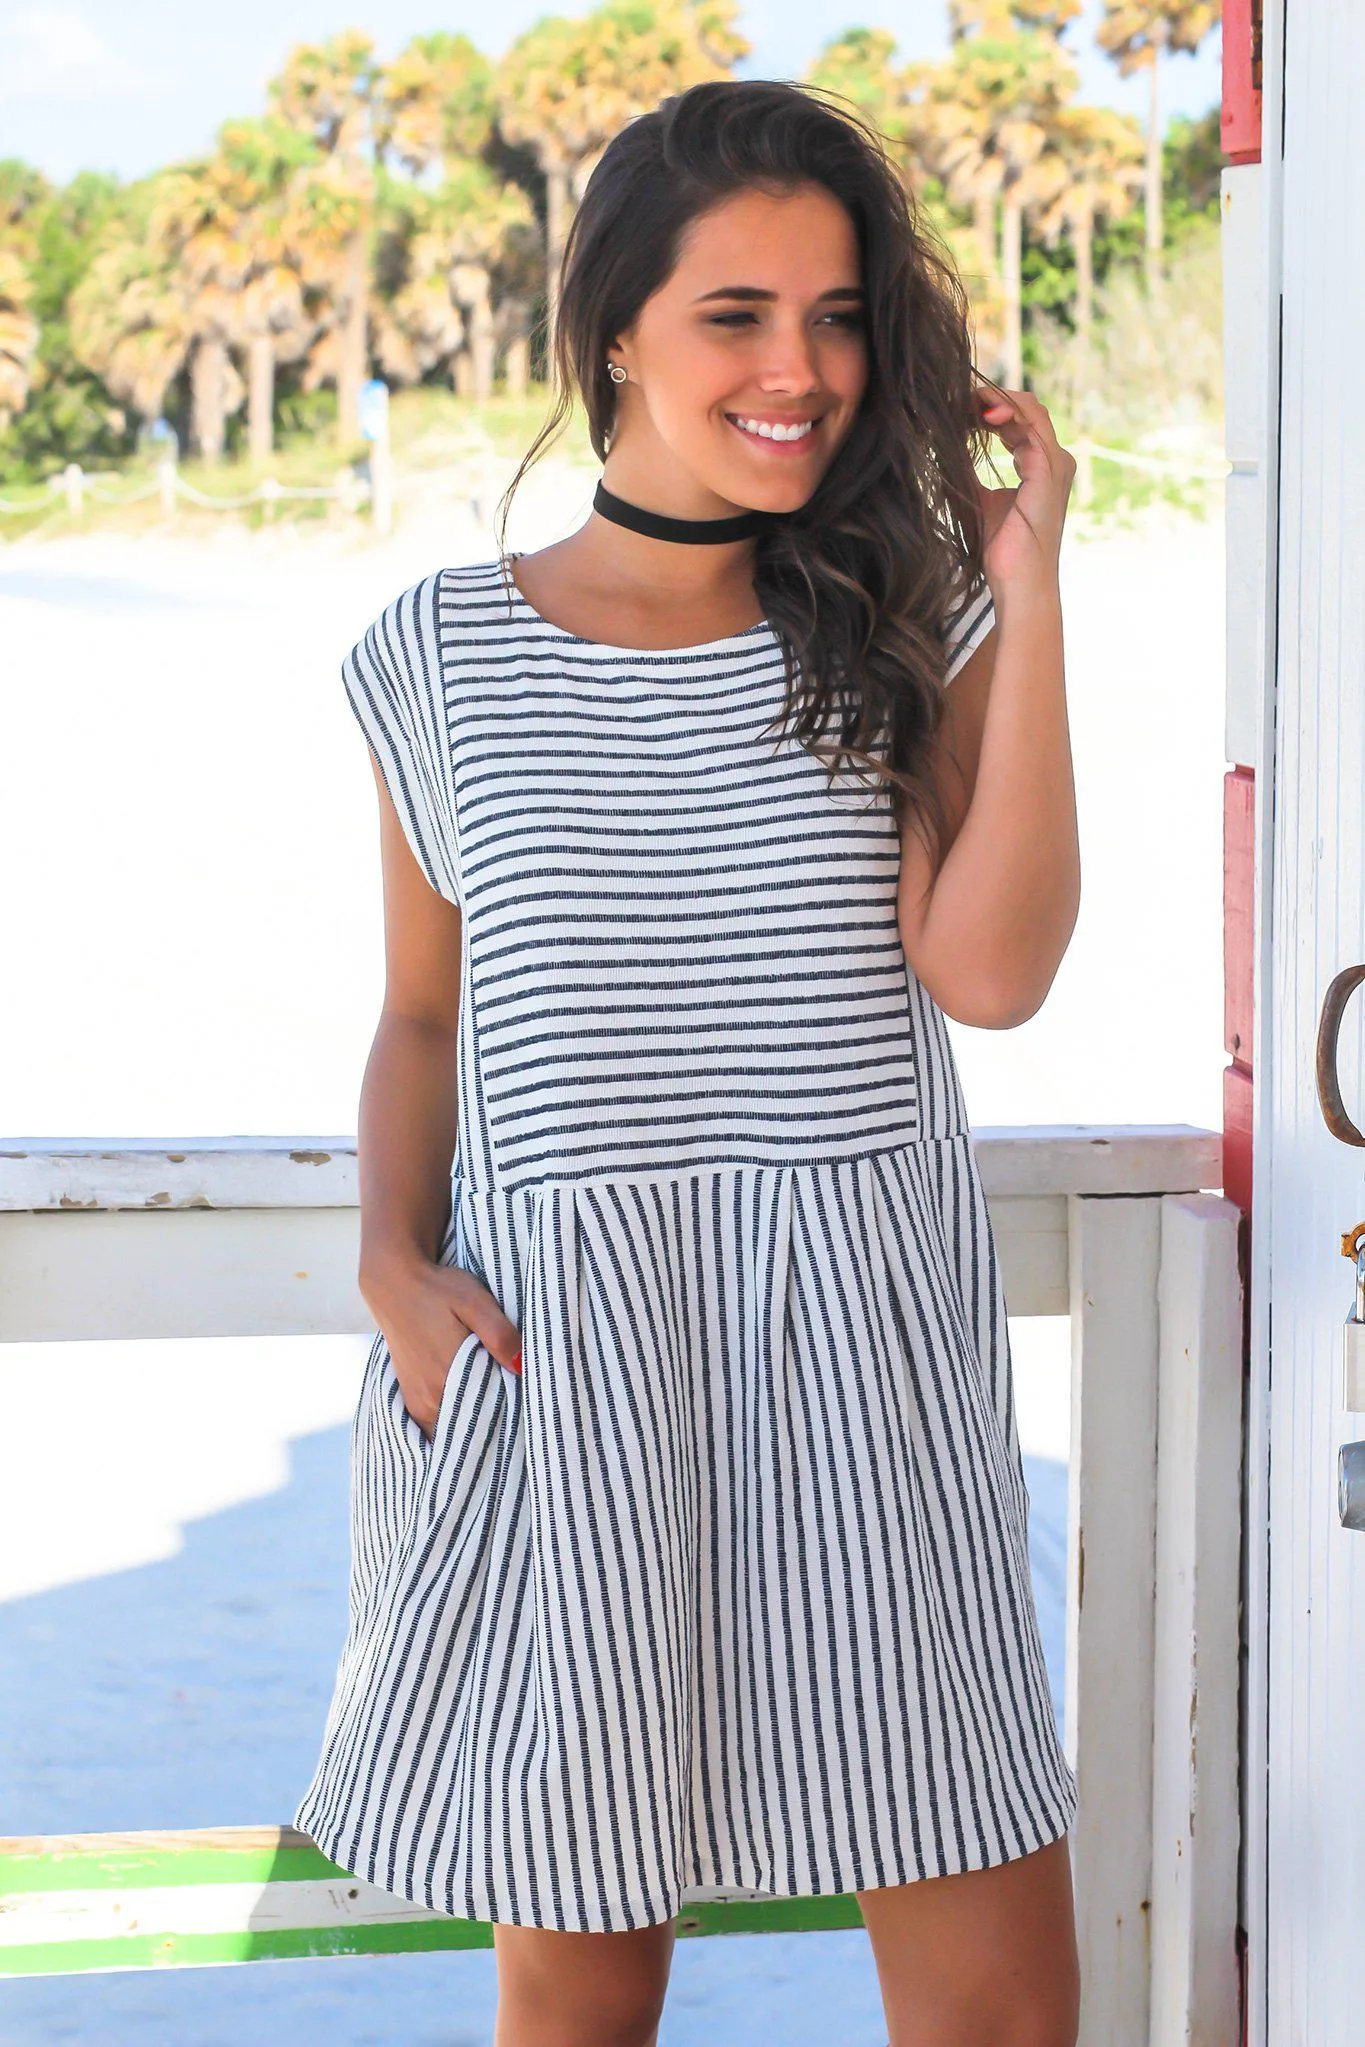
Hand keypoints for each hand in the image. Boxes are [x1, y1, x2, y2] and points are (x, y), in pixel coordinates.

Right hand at [362, 1252, 522, 1439]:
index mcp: (448, 1379)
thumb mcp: (476, 1302)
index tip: (523, 1413)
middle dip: (492, 1426)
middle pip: (469, 1430)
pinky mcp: (410, 1395)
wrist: (395, 1283)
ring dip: (472, 1424)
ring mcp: (416, 1400)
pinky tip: (469, 1405)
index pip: (486, 1420)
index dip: (507, 1420)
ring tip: (493, 1405)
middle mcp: (429, 1398)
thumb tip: (522, 1367)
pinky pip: (434, 1423)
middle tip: (513, 1410)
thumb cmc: (439, 1290)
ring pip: (450, 1429)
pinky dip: (452, 1420)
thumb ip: (500, 1335)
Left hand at [973, 385, 1076, 599]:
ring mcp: (1055, 463)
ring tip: (962, 400)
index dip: (986, 407)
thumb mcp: (977, 500)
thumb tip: (945, 448)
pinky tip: (978, 415)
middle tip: (953, 397)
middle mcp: (1054, 459)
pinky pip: (1030, 424)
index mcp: (1041, 464)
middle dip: (988, 397)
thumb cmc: (1001, 551)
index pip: (1017, 419)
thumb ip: (968, 471)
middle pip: (1023, 407)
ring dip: (994, 399)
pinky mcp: (1048, 471)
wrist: (1019, 584)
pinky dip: (1004, 412)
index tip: (955, 406)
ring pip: (1029, 408)